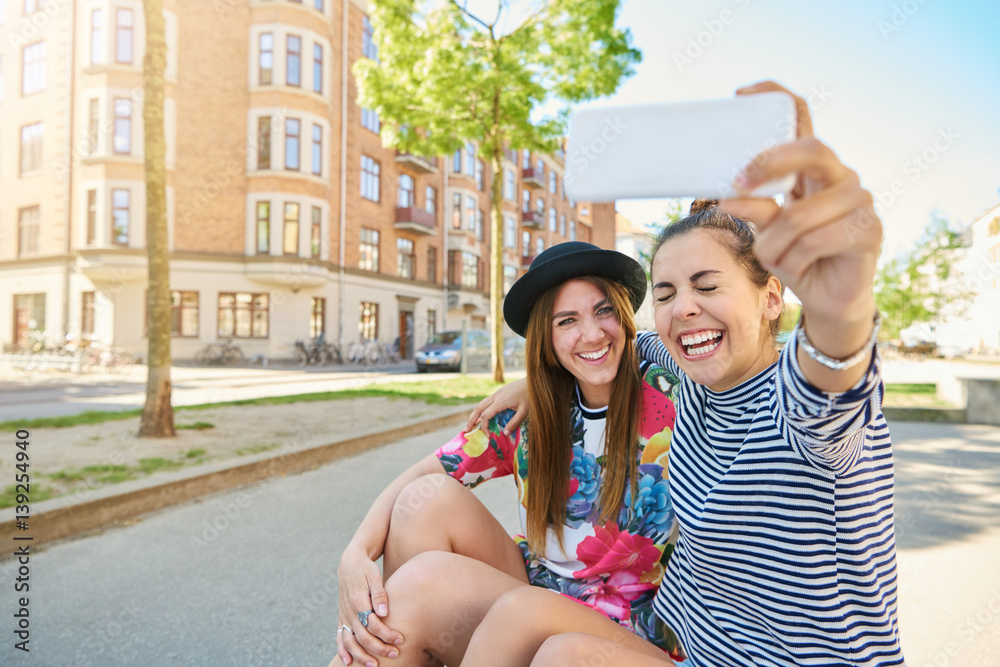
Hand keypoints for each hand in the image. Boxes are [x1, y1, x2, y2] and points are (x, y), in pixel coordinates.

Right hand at [335, 547, 403, 665]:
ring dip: (361, 655)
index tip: (400, 639)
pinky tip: (348, 662)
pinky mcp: (342, 618)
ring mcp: (344, 616)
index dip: (386, 634)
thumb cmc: (366, 569)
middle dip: (379, 648)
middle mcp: (349, 611)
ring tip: (374, 665)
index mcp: (358, 601)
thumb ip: (379, 595)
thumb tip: (384, 612)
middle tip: (395, 654)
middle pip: (363, 636)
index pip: (372, 624)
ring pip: (350, 641)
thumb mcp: (374, 576)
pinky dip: (342, 650)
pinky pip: (340, 637)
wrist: (349, 563)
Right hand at [465, 378, 528, 434]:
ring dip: (474, 413)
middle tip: (466, 430)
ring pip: (481, 403)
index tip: (488, 435)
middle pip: (478, 408)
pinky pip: (486, 401)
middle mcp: (496, 396)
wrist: (532, 382)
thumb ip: (514, 423)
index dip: (484, 427)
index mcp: (500, 402)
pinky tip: (482, 415)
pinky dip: (481, 409)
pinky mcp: (499, 392)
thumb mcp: (524, 412)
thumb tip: (505, 434)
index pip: (485, 415)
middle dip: (471, 419)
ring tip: (471, 423)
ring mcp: (497, 393)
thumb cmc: (529, 397)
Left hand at [721, 81, 880, 323]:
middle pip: (810, 150)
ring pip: (800, 214)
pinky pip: (815, 241)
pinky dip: (793, 259)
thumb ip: (755, 207)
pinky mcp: (870, 230)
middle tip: (738, 183)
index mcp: (813, 169)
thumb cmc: (796, 257)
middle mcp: (840, 176)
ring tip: (773, 257)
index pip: (802, 118)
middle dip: (770, 164)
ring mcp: (860, 201)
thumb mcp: (767, 231)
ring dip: (774, 243)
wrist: (828, 298)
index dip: (777, 97)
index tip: (742, 94)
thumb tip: (730, 194)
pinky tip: (798, 267)